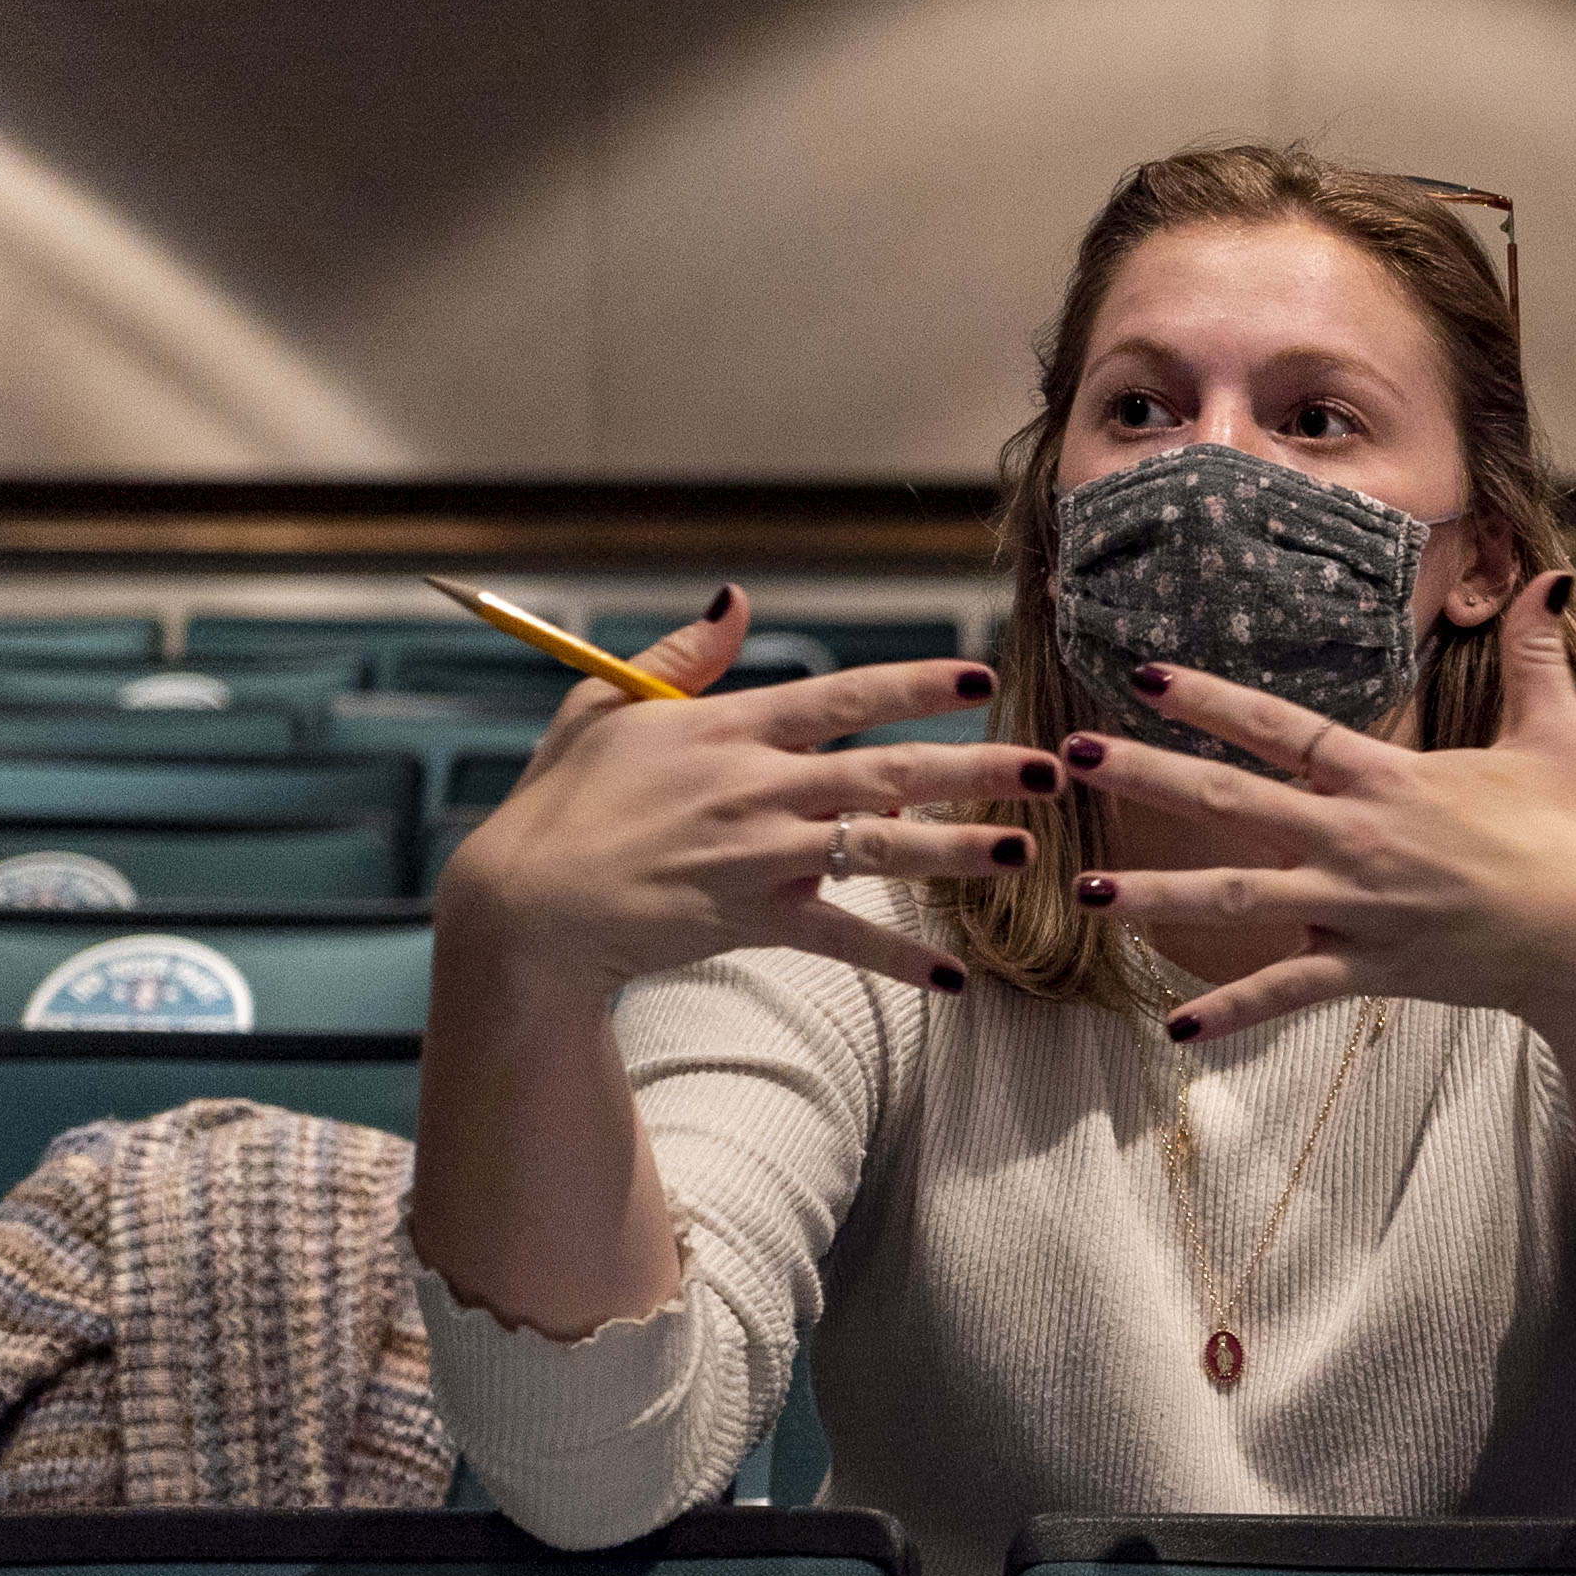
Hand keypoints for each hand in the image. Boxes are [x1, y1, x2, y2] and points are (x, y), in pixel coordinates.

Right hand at [433, 585, 1062, 996]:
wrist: (525, 904)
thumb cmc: (565, 801)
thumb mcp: (608, 707)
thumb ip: (682, 656)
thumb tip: (735, 596)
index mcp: (729, 730)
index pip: (843, 697)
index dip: (916, 685)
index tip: (983, 678)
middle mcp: (755, 788)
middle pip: (887, 772)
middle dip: (975, 770)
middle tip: (1051, 769)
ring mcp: (757, 856)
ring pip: (879, 851)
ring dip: (956, 854)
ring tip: (1026, 852)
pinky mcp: (751, 919)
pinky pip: (839, 940)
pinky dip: (895, 961)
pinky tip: (954, 979)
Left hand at [1054, 570, 1575, 1038]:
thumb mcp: (1560, 737)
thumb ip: (1538, 656)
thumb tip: (1554, 575)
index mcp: (1390, 779)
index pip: (1282, 727)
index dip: (1211, 697)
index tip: (1146, 670)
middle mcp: (1359, 839)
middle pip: (1231, 801)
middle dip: (1147, 774)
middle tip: (1073, 753)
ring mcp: (1358, 908)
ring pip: (1235, 899)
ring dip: (1153, 893)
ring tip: (1083, 888)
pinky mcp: (1371, 968)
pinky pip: (1287, 990)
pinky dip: (1231, 1010)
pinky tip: (1174, 1025)